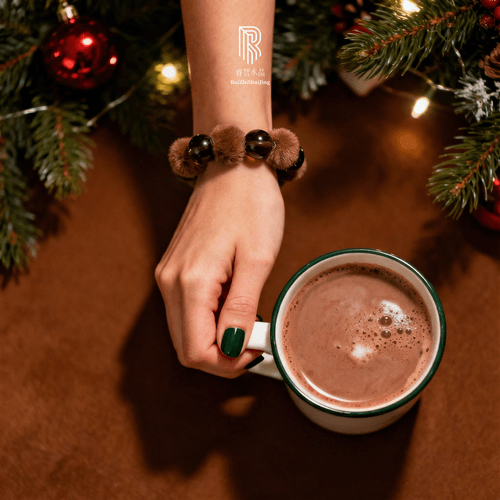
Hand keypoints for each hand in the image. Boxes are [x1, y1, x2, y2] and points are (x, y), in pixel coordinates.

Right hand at [155, 158, 284, 377]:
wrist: (233, 166)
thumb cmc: (250, 204)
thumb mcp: (257, 259)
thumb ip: (241, 309)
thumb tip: (231, 347)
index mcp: (190, 282)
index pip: (195, 351)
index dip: (226, 365)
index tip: (256, 352)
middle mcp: (170, 282)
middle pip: (185, 347)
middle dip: (221, 355)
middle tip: (256, 338)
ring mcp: (169, 275)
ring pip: (185, 331)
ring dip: (216, 338)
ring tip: (249, 318)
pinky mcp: (174, 269)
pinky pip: (186, 311)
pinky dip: (209, 320)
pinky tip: (233, 304)